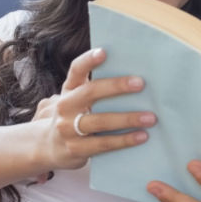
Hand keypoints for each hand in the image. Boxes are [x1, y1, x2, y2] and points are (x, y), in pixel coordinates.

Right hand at [36, 48, 156, 170]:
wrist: (50, 147)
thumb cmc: (74, 116)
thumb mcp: (78, 100)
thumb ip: (96, 89)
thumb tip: (134, 79)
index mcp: (69, 89)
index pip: (76, 70)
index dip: (88, 60)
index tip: (104, 52)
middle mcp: (65, 106)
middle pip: (90, 93)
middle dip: (116, 87)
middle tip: (141, 83)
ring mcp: (68, 128)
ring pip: (100, 121)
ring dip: (127, 119)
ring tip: (150, 117)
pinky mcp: (76, 148)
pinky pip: (103, 143)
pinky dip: (124, 140)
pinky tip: (142, 136)